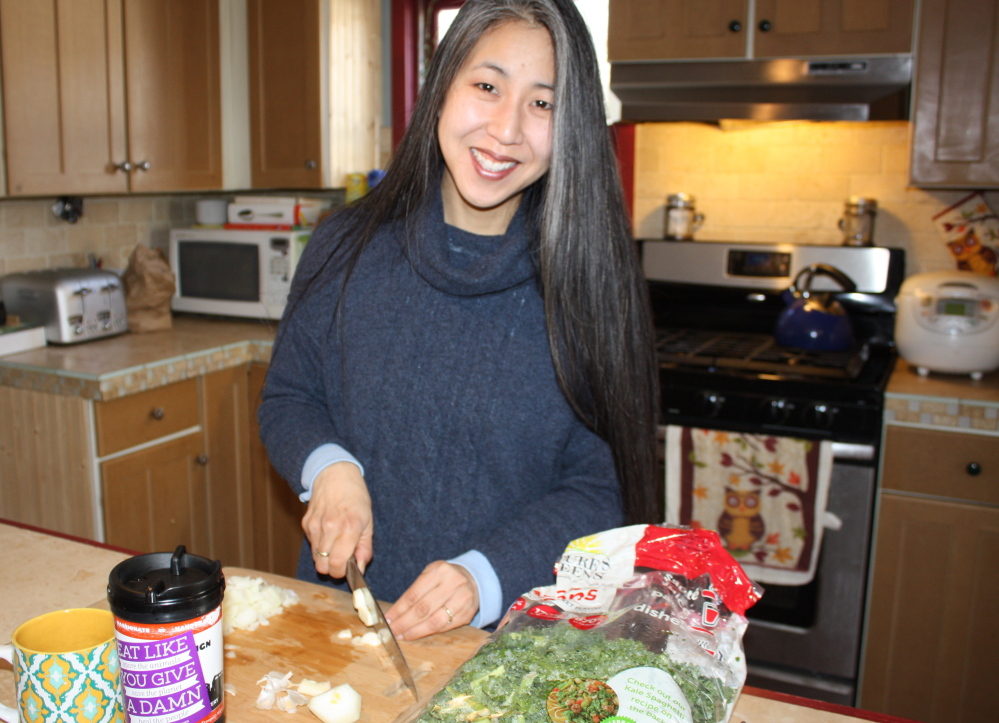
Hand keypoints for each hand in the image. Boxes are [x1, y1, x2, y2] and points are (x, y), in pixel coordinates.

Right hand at [302, 462, 372, 578]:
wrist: (336, 475)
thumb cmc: (356, 498)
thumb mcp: (369, 522)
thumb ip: (365, 548)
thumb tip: (360, 569)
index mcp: (349, 528)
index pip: (338, 564)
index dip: (341, 573)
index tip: (347, 569)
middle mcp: (330, 528)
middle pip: (323, 566)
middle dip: (332, 568)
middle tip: (341, 559)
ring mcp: (315, 526)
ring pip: (315, 558)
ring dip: (325, 557)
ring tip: (335, 543)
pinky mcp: (306, 524)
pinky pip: (311, 545)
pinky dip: (319, 545)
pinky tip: (328, 532)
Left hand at [384, 561, 478, 639]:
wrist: (473, 579)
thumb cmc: (444, 578)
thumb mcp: (430, 574)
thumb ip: (415, 590)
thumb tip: (394, 613)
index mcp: (440, 571)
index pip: (414, 594)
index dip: (399, 609)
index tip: (388, 619)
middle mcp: (453, 584)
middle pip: (423, 609)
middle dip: (404, 623)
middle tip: (392, 631)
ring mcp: (462, 599)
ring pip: (434, 621)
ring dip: (415, 631)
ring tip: (402, 635)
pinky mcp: (467, 613)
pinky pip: (444, 627)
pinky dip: (429, 632)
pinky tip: (418, 634)